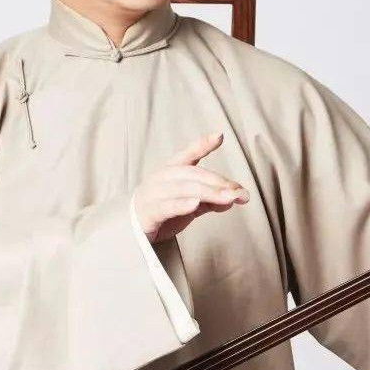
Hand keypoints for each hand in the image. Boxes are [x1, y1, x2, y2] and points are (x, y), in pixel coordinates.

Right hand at [132, 131, 249, 243]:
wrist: (130, 234)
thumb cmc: (160, 214)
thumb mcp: (188, 206)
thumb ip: (209, 201)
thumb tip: (233, 198)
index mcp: (170, 172)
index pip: (188, 156)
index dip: (202, 145)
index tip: (219, 136)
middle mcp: (161, 179)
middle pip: (193, 175)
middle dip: (218, 182)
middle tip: (240, 191)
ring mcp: (153, 194)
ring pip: (183, 189)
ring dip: (208, 193)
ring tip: (227, 198)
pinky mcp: (148, 213)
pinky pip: (166, 206)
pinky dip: (181, 204)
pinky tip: (195, 203)